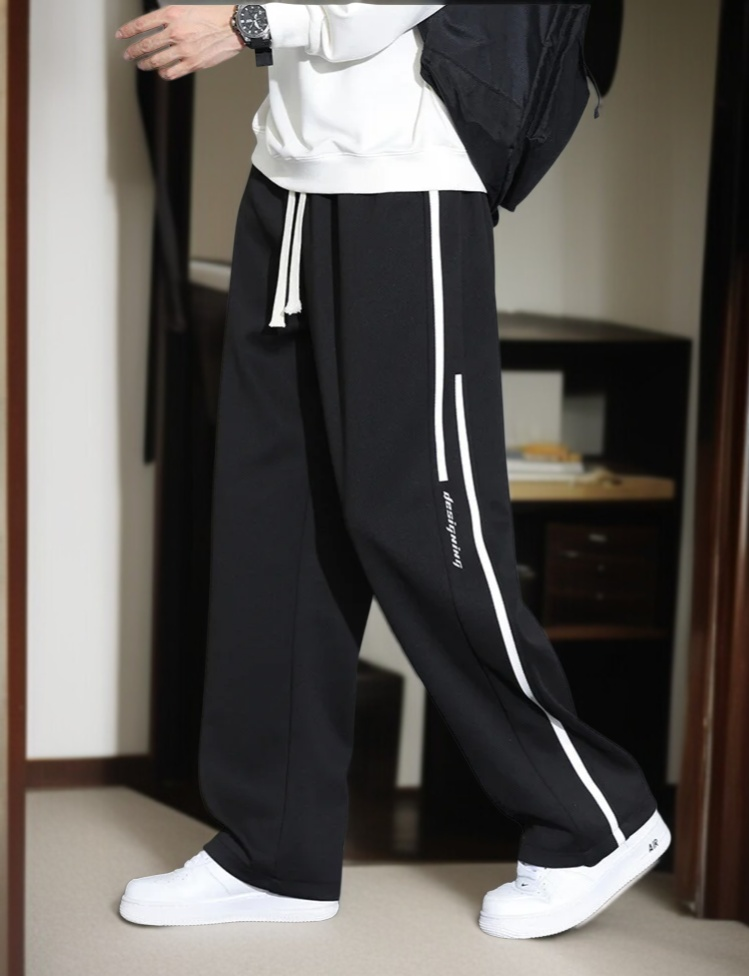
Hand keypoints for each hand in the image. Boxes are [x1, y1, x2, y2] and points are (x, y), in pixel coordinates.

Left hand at [115, 4, 243, 81]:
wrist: (233, 27)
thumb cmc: (212, 17)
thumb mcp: (187, 10)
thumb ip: (169, 20)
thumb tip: (154, 29)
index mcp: (172, 15)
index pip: (142, 24)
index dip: (128, 31)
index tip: (120, 36)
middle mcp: (175, 32)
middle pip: (146, 45)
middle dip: (133, 51)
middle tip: (127, 55)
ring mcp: (183, 49)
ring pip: (156, 61)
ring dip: (145, 64)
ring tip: (142, 65)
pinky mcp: (193, 63)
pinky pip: (171, 72)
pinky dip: (163, 73)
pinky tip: (161, 72)